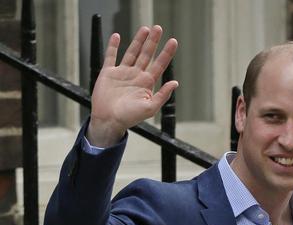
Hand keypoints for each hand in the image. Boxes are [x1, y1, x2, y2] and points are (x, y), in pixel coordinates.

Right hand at [88, 25, 178, 146]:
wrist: (109, 120)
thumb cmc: (130, 117)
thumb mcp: (150, 108)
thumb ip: (163, 95)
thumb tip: (175, 83)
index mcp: (147, 83)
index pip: (160, 64)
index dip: (167, 53)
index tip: (173, 41)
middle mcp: (136, 75)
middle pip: (147, 54)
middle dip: (153, 41)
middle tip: (158, 28)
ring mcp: (122, 73)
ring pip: (132, 52)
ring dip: (138, 41)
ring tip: (145, 29)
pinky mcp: (108, 73)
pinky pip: (111, 56)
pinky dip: (113, 46)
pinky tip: (117, 36)